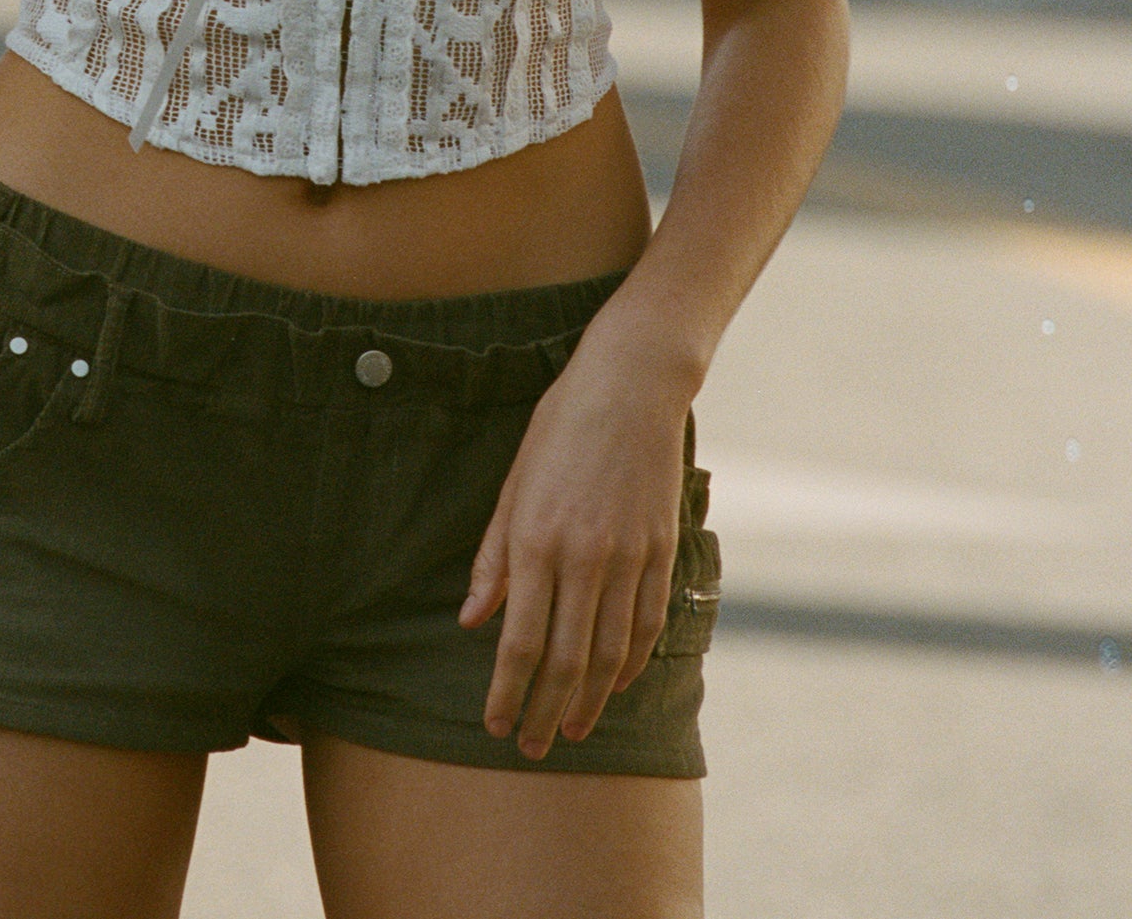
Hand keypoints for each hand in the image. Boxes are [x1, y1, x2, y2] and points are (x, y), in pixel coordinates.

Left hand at [459, 340, 689, 758]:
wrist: (631, 384)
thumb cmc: (560, 427)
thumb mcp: (514, 483)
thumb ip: (494, 557)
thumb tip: (472, 620)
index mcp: (537, 538)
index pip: (519, 640)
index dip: (507, 691)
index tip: (496, 725)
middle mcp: (583, 556)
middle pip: (564, 658)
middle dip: (545, 710)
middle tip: (532, 747)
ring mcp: (627, 555)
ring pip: (608, 651)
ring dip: (587, 700)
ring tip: (571, 729)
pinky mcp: (659, 549)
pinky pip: (646, 622)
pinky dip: (630, 662)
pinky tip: (613, 685)